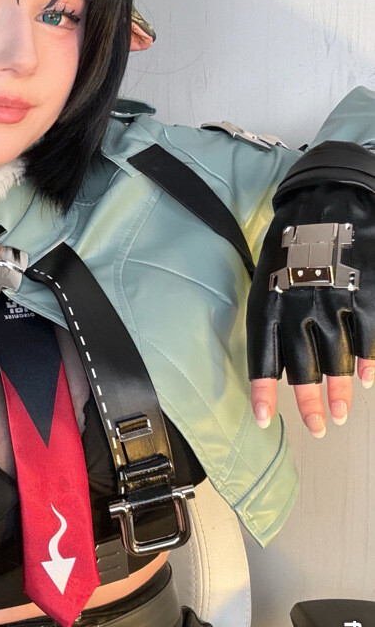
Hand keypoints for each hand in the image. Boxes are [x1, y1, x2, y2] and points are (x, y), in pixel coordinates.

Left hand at [248, 179, 374, 435]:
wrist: (330, 200)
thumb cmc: (292, 240)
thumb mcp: (267, 274)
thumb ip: (272, 316)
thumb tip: (277, 357)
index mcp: (269, 302)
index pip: (262, 357)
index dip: (263, 391)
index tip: (264, 420)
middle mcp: (299, 308)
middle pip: (303, 369)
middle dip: (309, 404)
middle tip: (318, 427)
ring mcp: (335, 303)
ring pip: (337, 361)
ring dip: (339, 392)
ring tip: (340, 413)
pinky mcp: (367, 296)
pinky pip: (368, 340)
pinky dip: (368, 363)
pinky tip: (368, 380)